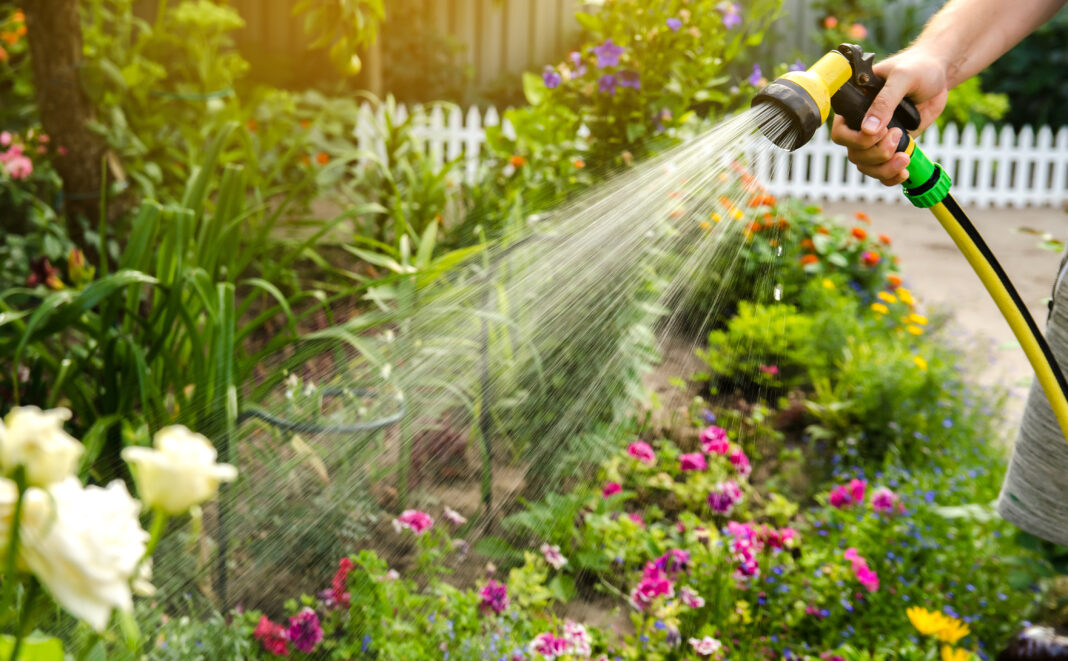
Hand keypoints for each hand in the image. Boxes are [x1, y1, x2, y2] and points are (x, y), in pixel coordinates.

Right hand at [830, 48, 949, 185]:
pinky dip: (890, 176)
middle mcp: (862, 124)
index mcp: (856, 106)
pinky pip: (882, 170)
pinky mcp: (893, 146)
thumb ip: (885, 101)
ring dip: (884, 168)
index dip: (856, 140)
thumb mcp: (902, 77)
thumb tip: (868, 130)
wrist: (939, 75)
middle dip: (877, 153)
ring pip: (866, 165)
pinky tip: (904, 171)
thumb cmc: (918, 67)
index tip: (882, 131)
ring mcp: (877, 138)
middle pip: (854, 153)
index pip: (841, 132)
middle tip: (899, 135)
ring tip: (905, 157)